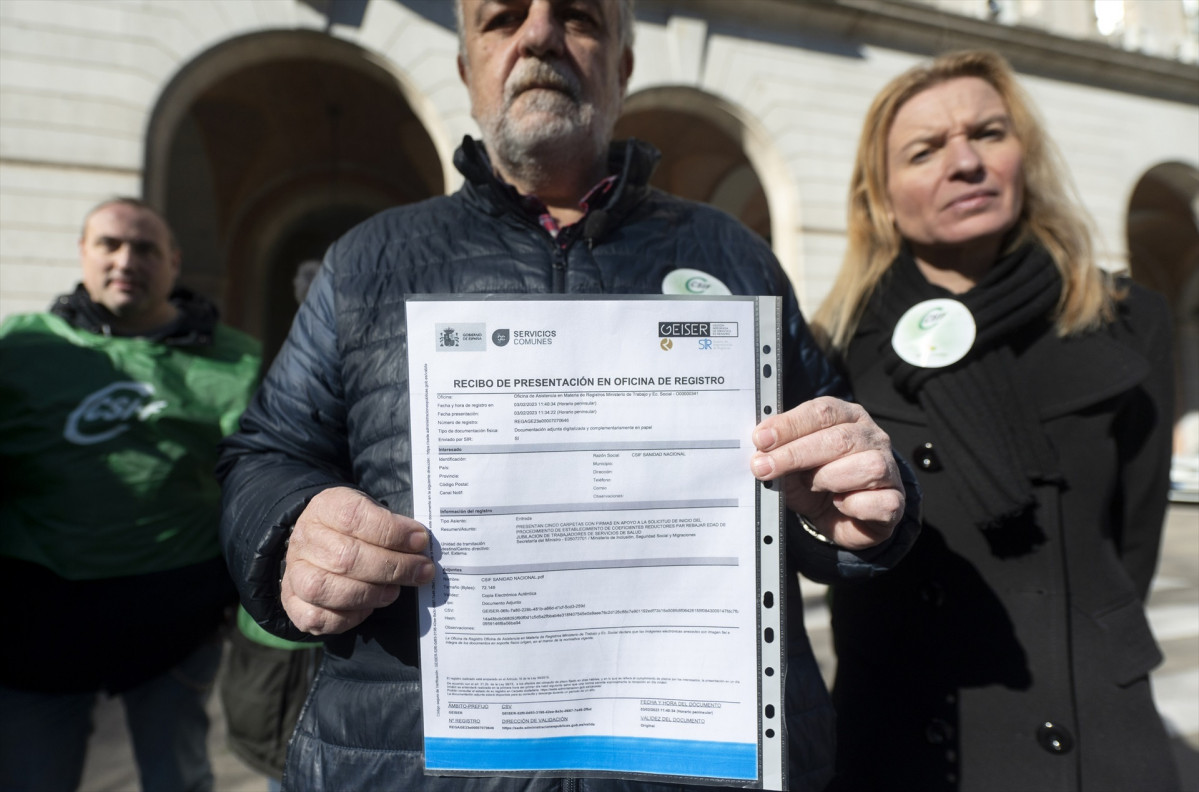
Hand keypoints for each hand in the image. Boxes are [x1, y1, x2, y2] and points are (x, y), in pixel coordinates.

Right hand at [281, 486, 434, 635]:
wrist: (317, 542)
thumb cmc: (355, 528)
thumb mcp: (371, 510)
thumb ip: (392, 525)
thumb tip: (421, 544)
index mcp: (325, 508)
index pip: (354, 517)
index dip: (391, 532)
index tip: (420, 541)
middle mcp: (304, 539)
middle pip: (345, 557)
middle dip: (392, 567)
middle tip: (422, 571)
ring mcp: (295, 572)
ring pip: (326, 589)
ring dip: (369, 593)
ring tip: (394, 591)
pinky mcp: (293, 602)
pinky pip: (316, 617)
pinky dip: (347, 617)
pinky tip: (368, 608)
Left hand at [750, 396, 903, 549]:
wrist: (842, 518)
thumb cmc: (815, 483)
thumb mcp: (791, 466)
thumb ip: (777, 454)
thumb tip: (757, 451)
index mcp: (846, 417)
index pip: (822, 412)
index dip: (789, 425)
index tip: (760, 439)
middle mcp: (871, 437)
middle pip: (839, 438)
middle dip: (795, 454)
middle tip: (763, 467)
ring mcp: (888, 467)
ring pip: (867, 467)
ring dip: (829, 479)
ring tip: (812, 486)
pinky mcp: (895, 500)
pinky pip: (880, 501)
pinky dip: (854, 505)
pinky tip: (840, 504)